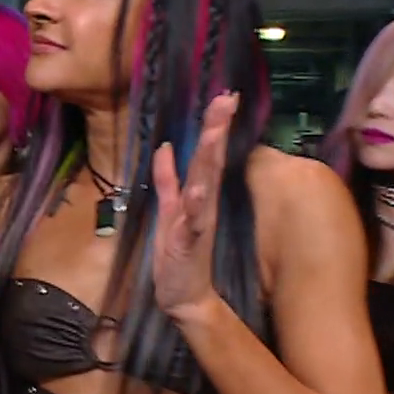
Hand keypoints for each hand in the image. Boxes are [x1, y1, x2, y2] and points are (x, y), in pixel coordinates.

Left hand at [151, 92, 238, 319]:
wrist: (182, 296)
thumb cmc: (177, 254)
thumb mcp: (168, 210)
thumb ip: (166, 180)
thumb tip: (166, 147)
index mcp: (198, 194)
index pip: (207, 154)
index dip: (214, 125)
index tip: (225, 96)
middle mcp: (203, 204)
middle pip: (211, 162)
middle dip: (217, 130)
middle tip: (226, 100)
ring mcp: (198, 223)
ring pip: (205, 186)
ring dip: (209, 161)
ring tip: (213, 135)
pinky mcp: (190, 244)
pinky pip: (194, 222)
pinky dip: (196, 206)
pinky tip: (199, 190)